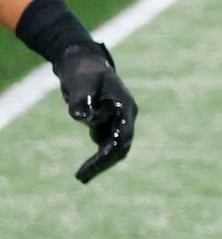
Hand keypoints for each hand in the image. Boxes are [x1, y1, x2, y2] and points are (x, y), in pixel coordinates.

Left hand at [50, 37, 133, 180]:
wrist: (82, 62)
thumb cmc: (83, 70)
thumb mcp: (81, 82)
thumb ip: (81, 100)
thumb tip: (80, 117)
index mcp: (125, 107)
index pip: (123, 133)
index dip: (112, 148)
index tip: (98, 160)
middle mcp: (124, 117)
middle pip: (121, 145)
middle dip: (104, 162)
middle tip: (84, 176)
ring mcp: (116, 120)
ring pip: (114, 147)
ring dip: (100, 162)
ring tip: (82, 176)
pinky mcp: (106, 122)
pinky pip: (105, 143)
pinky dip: (97, 156)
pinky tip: (86, 166)